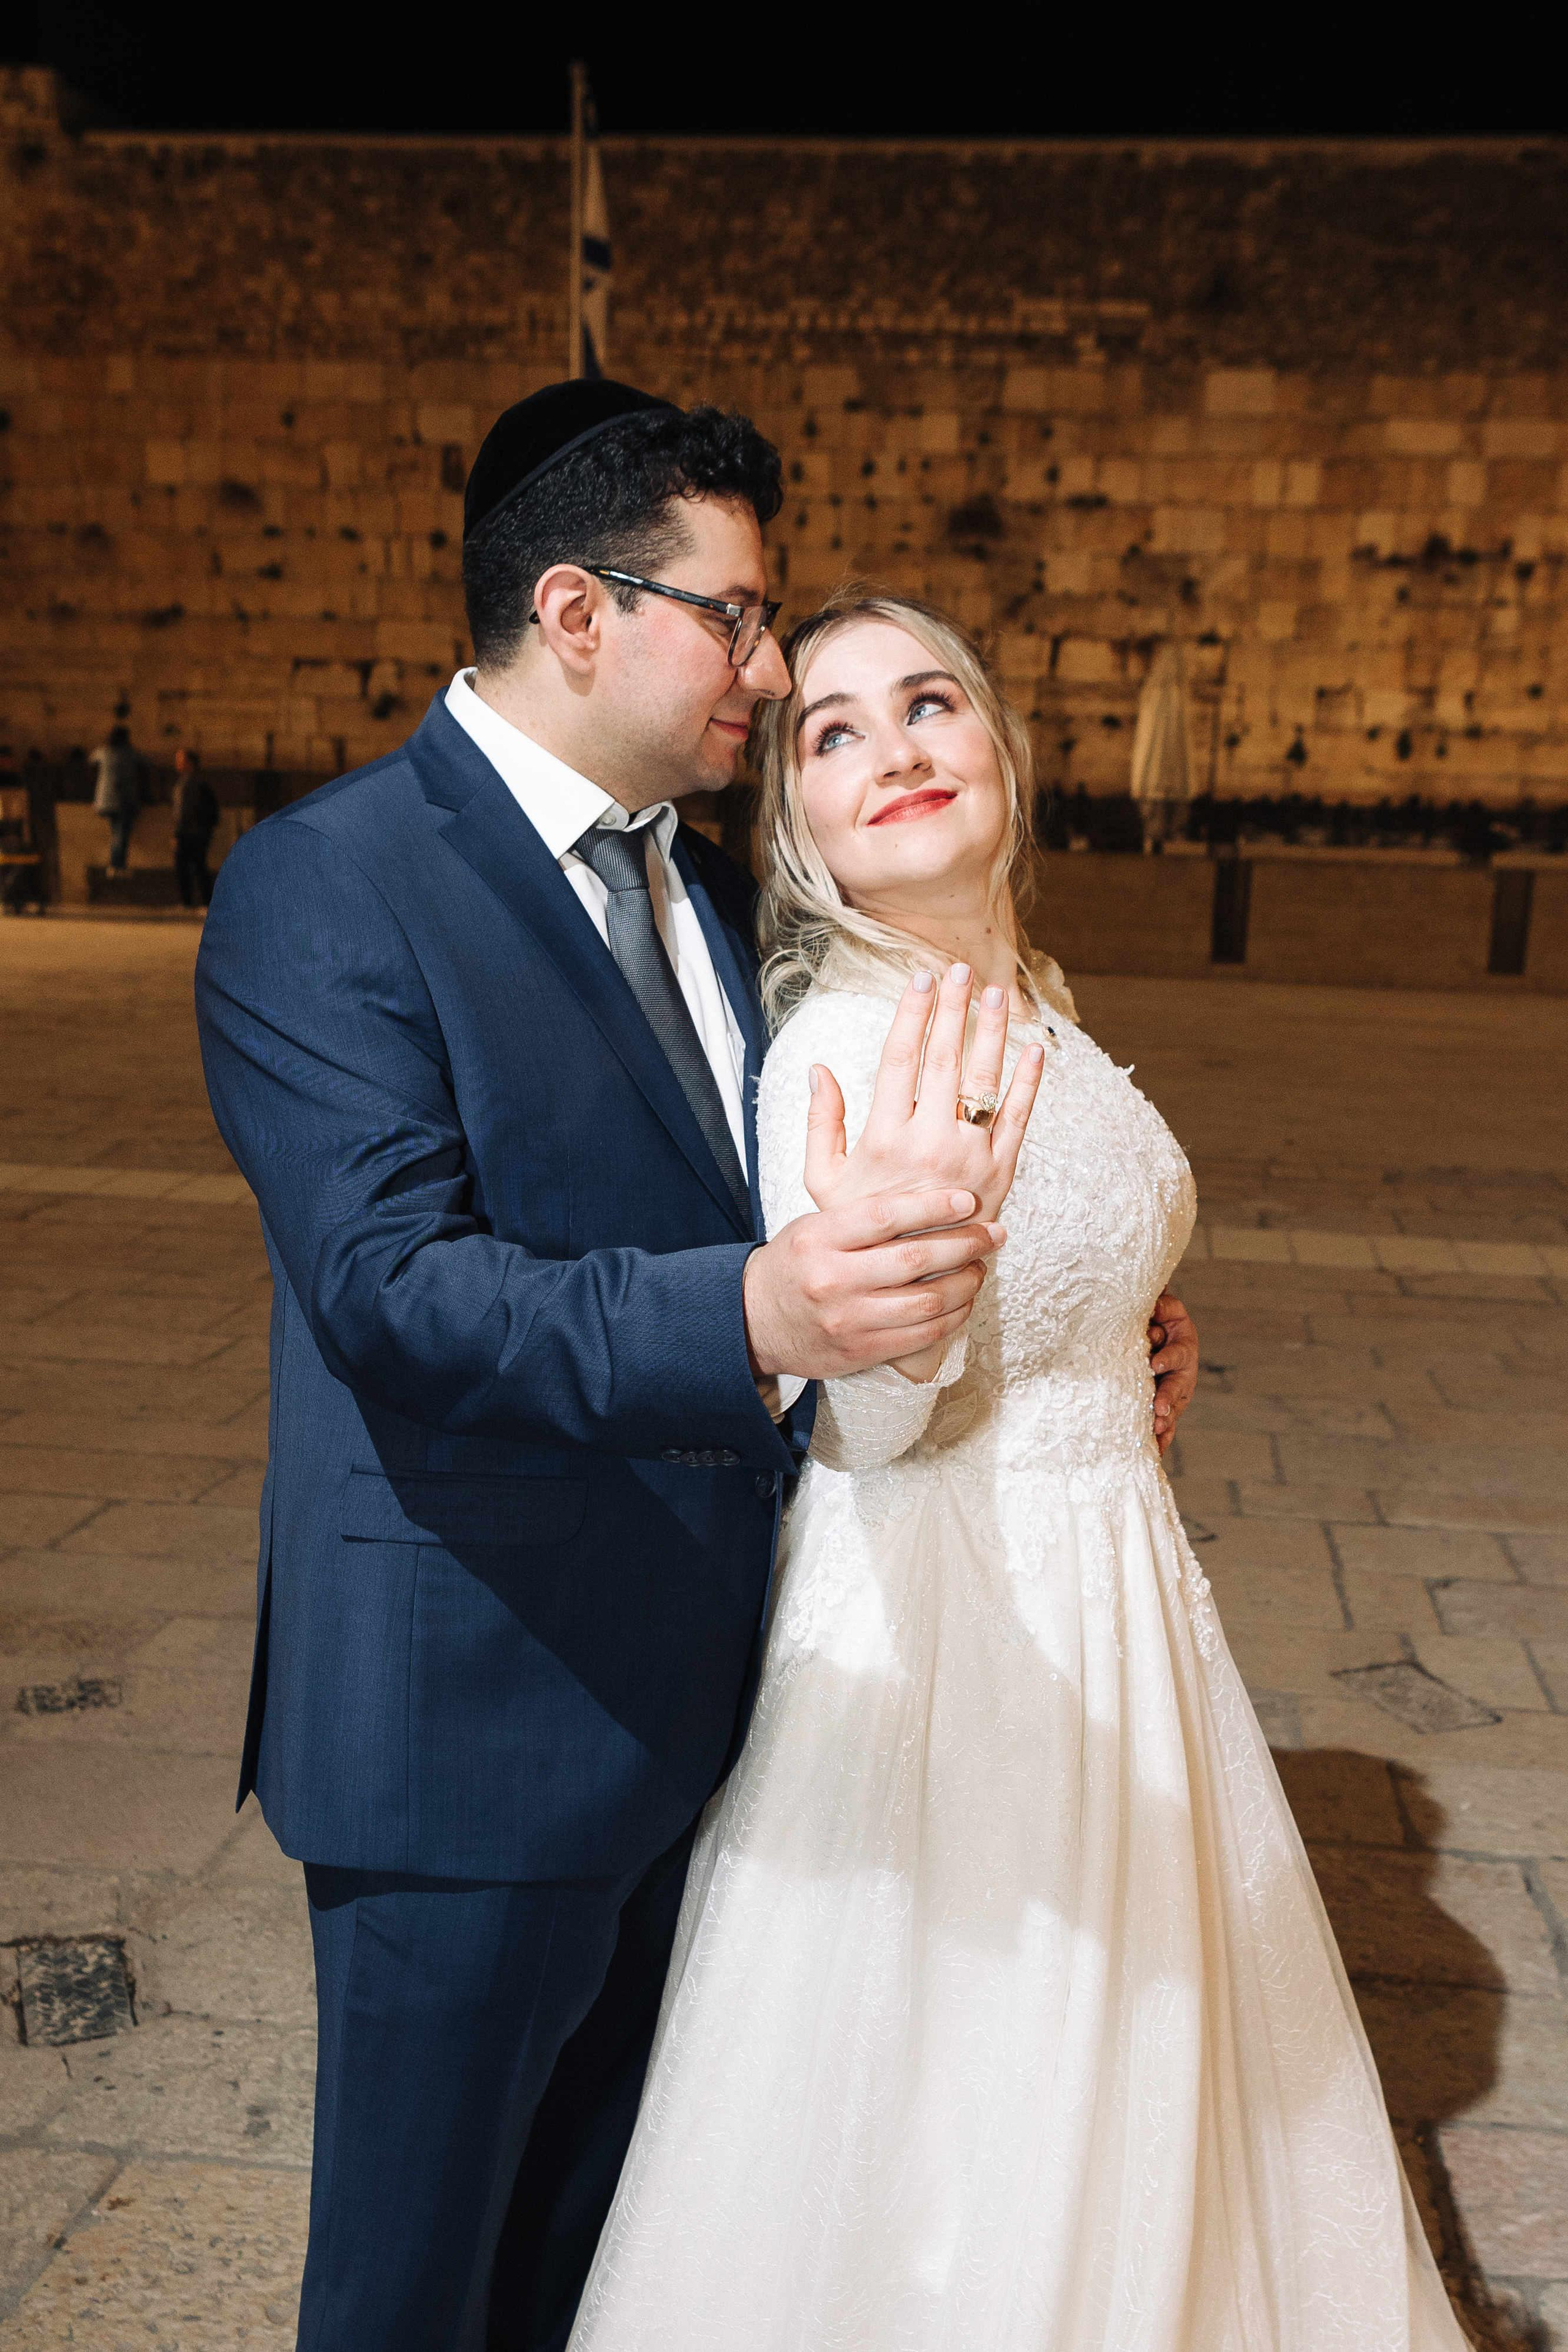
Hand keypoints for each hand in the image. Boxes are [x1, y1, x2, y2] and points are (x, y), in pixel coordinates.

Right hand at [743, 1187, 1005, 1382]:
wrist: (754, 1321)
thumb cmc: (795, 1264)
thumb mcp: (813, 1223)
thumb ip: (860, 1207)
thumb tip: (917, 1176)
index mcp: (819, 1238)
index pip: (886, 1216)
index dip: (933, 1207)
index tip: (968, 1201)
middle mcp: (833, 1279)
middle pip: (914, 1259)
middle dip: (964, 1244)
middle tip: (994, 1233)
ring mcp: (849, 1319)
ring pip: (926, 1301)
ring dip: (965, 1282)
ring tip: (981, 1266)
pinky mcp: (862, 1350)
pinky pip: (922, 1335)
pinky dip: (952, 1316)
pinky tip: (964, 1300)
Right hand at [805, 964, 1044, 1225]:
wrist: (908, 1281)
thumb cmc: (863, 1229)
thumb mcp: (824, 1181)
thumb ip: (820, 1124)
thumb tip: (818, 1070)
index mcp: (884, 1137)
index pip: (899, 1059)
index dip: (912, 1015)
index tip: (921, 979)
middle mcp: (928, 1143)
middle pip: (944, 1060)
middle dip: (954, 1010)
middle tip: (963, 970)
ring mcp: (969, 1158)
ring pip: (983, 1081)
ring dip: (991, 1033)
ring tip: (998, 994)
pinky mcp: (1000, 1175)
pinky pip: (1019, 1119)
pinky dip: (1030, 1083)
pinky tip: (1034, 1050)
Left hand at [1148, 1291, 1197, 1455]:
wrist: (1157, 1330)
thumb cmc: (1156, 1317)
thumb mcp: (1163, 1308)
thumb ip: (1161, 1306)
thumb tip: (1156, 1301)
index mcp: (1182, 1345)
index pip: (1175, 1352)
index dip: (1166, 1357)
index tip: (1154, 1364)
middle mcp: (1183, 1371)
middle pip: (1176, 1385)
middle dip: (1167, 1397)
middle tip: (1158, 1408)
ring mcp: (1177, 1391)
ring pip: (1173, 1408)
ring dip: (1165, 1421)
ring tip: (1156, 1430)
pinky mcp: (1169, 1406)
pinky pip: (1167, 1425)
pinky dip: (1162, 1438)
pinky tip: (1155, 1451)